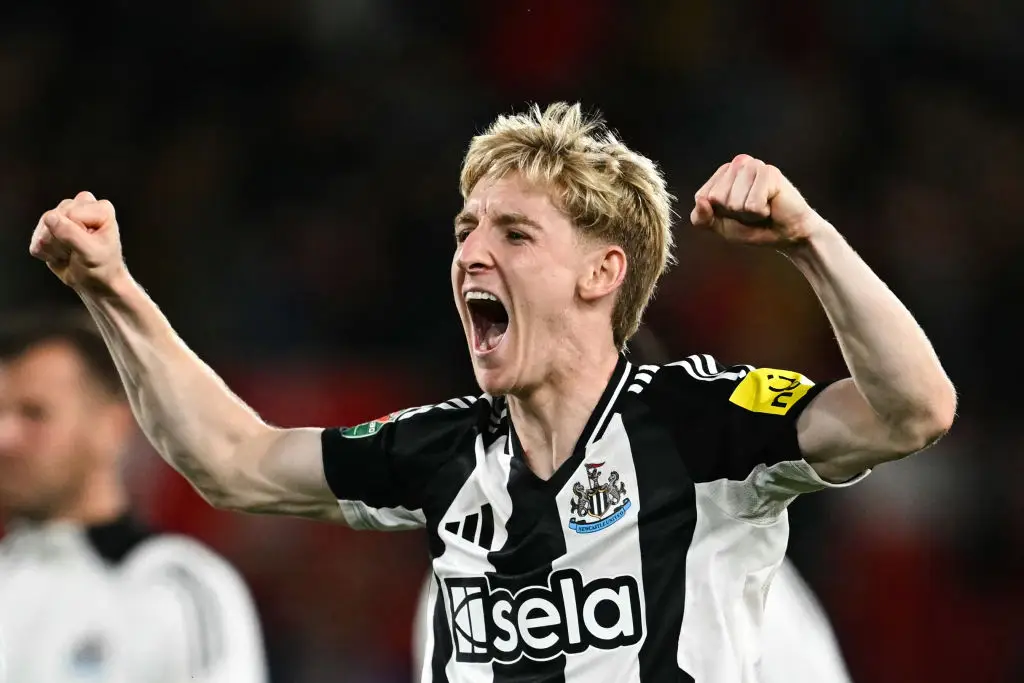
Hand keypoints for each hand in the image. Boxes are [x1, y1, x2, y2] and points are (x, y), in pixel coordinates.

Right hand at [29, 192, 127, 292]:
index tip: (88, 247)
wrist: (97, 283)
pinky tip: (63, 255)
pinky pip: (36, 240)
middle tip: (79, 252)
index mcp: (100, 209)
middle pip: (52, 217)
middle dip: (62, 241)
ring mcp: (64, 215)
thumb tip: (50, 217)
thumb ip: (71, 234)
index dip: (74, 234)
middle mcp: (82, 206)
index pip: (70, 214)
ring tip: (72, 254)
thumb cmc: (103, 268)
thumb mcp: (91, 253)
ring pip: (42, 228)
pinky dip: (47, 254)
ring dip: (54, 248)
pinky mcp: (49, 228)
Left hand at [690, 154, 828, 247]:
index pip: (702, 196)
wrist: (787, 234)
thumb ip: (701, 218)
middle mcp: (738, 163)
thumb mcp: (720, 226)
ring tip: (761, 208)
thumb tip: (701, 201)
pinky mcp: (770, 172)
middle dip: (733, 213)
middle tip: (750, 211)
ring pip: (734, 202)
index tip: (735, 213)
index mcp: (722, 173)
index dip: (717, 213)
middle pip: (716, 198)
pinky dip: (760, 213)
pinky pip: (752, 204)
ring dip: (748, 214)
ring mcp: (754, 165)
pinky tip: (770, 206)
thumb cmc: (753, 227)